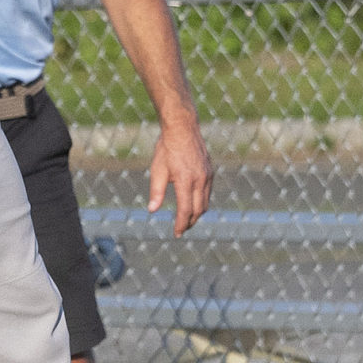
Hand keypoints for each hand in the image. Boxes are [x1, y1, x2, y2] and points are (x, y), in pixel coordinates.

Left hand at [148, 118, 213, 236]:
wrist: (183, 128)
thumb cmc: (166, 148)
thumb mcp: (157, 169)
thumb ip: (156, 191)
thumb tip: (152, 211)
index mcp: (185, 180)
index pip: (185, 210)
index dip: (181, 224)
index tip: (176, 233)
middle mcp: (200, 179)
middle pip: (198, 210)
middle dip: (190, 222)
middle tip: (182, 230)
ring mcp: (207, 175)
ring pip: (205, 202)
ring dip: (197, 213)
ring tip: (187, 220)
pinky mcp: (210, 171)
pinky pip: (208, 192)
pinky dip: (201, 202)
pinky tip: (193, 203)